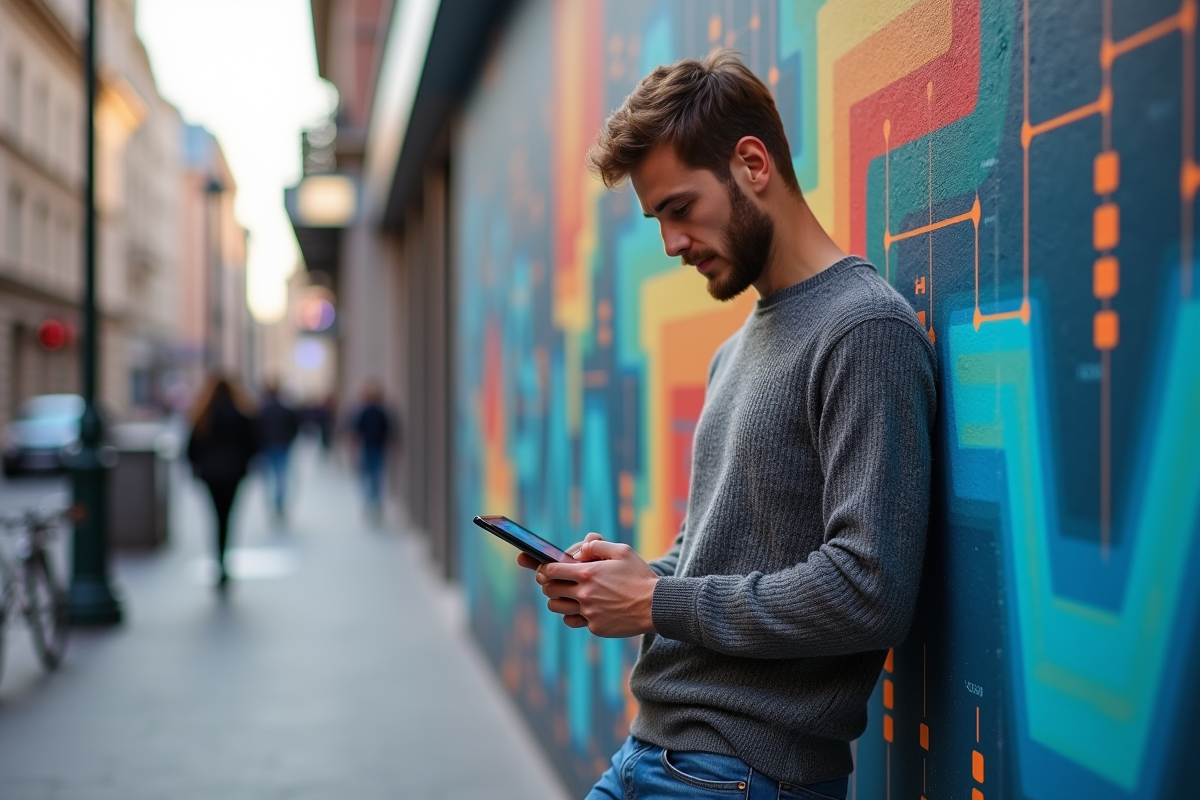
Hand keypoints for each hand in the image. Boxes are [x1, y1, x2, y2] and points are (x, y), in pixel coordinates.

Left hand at [535, 534, 658, 637]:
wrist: (656, 606)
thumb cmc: (640, 576)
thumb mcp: (622, 551)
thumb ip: (596, 546)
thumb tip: (579, 551)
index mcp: (587, 573)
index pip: (551, 570)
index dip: (545, 568)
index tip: (546, 568)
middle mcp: (584, 594)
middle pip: (549, 589)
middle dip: (549, 583)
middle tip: (557, 581)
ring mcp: (588, 612)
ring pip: (557, 607)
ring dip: (558, 600)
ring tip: (568, 595)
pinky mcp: (595, 627)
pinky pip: (573, 621)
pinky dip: (575, 615)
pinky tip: (584, 609)